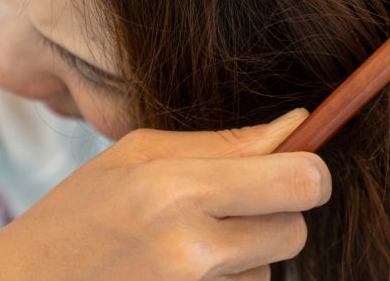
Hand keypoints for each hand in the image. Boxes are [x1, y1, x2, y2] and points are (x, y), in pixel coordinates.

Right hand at [0, 108, 327, 279]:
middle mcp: (191, 251)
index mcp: (177, 190)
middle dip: (280, 212)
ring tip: (191, 242)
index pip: (298, 180)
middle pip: (296, 230)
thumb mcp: (138, 154)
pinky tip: (181, 272)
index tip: (300, 165)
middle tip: (238, 202)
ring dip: (249, 253)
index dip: (311, 170)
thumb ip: (223, 141)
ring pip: (271, 269)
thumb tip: (298, 123)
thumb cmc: (77, 213)